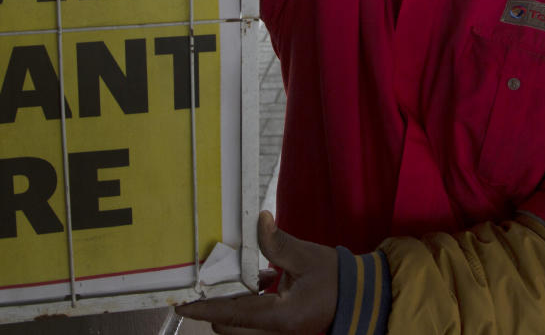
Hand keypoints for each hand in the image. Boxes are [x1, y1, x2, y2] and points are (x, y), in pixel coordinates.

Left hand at [175, 211, 337, 333]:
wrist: (361, 298)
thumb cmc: (336, 280)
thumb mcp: (307, 257)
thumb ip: (278, 243)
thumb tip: (260, 221)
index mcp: (280, 318)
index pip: (231, 314)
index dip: (204, 308)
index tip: (183, 306)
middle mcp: (276, 333)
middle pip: (230, 327)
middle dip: (216, 308)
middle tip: (210, 284)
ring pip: (241, 328)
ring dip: (233, 308)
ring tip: (242, 281)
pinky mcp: (282, 332)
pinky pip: (254, 324)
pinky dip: (249, 307)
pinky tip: (265, 283)